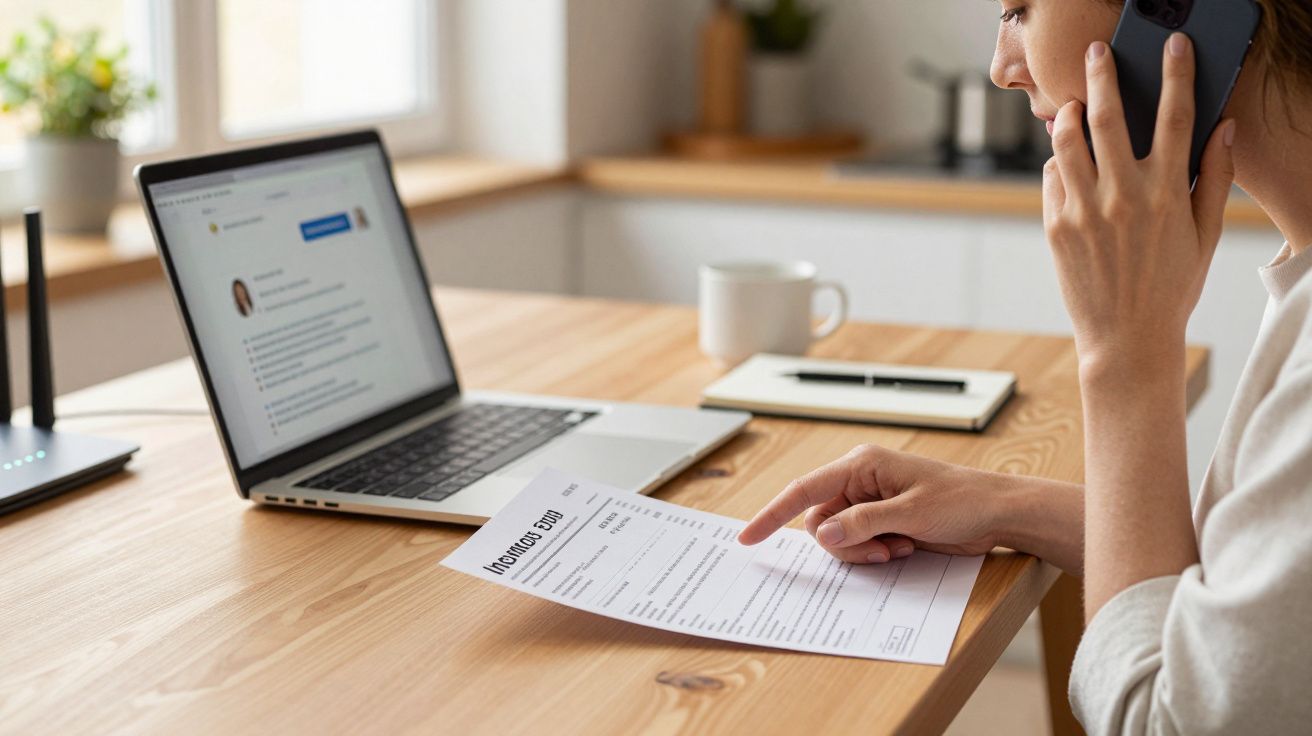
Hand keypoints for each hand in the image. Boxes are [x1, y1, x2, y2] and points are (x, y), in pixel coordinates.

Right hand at [737, 444, 1012, 563]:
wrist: (997, 513)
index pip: (804, 490)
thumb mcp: (911, 513)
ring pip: (837, 537)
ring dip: (862, 551)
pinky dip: (874, 552)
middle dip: (843, 544)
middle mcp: (861, 481)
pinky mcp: (882, 521)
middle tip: (879, 551)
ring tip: (896, 547)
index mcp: (862, 465)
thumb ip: (864, 523)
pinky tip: (903, 547)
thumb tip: (825, 534)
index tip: (748, 537)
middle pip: (820, 521)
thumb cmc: (962, 500)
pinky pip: (857, 543)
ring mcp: (871, 502)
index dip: (773, 514)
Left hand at [1045, 33, 1234, 373]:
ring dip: (1068, 116)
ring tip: (1071, 106)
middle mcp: (1123, 196)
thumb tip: (1224, 129)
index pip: (1176, 117)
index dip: (1176, 74)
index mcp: (1167, 194)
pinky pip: (1051, 178)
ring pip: (1067, 142)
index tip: (1173, 46)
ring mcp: (1084, 211)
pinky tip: (1066, 165)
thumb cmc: (1171, 286)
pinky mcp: (1055, 227)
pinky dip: (1057, 164)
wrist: (1127, 338)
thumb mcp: (1204, 235)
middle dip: (1102, 76)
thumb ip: (1212, 179)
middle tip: (1097, 54)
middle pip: (1109, 117)